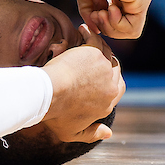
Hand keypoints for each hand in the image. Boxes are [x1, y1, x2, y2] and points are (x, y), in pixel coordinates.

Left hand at [41, 25, 125, 141]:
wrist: (47, 95)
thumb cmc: (56, 114)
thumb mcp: (73, 133)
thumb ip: (92, 134)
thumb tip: (109, 133)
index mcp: (108, 103)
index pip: (117, 88)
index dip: (108, 79)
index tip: (97, 73)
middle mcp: (111, 86)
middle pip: (115, 69)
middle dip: (106, 62)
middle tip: (93, 56)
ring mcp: (105, 69)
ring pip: (106, 52)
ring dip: (97, 46)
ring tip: (86, 40)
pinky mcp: (94, 53)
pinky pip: (96, 39)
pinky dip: (89, 33)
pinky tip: (82, 30)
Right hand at [69, 0, 151, 38]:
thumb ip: (90, 11)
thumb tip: (95, 29)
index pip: (120, 20)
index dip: (104, 22)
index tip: (93, 9)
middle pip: (125, 29)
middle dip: (106, 27)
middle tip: (95, 13)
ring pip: (131, 31)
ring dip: (110, 27)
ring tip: (99, 12)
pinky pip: (133, 28)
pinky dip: (117, 24)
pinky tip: (109, 10)